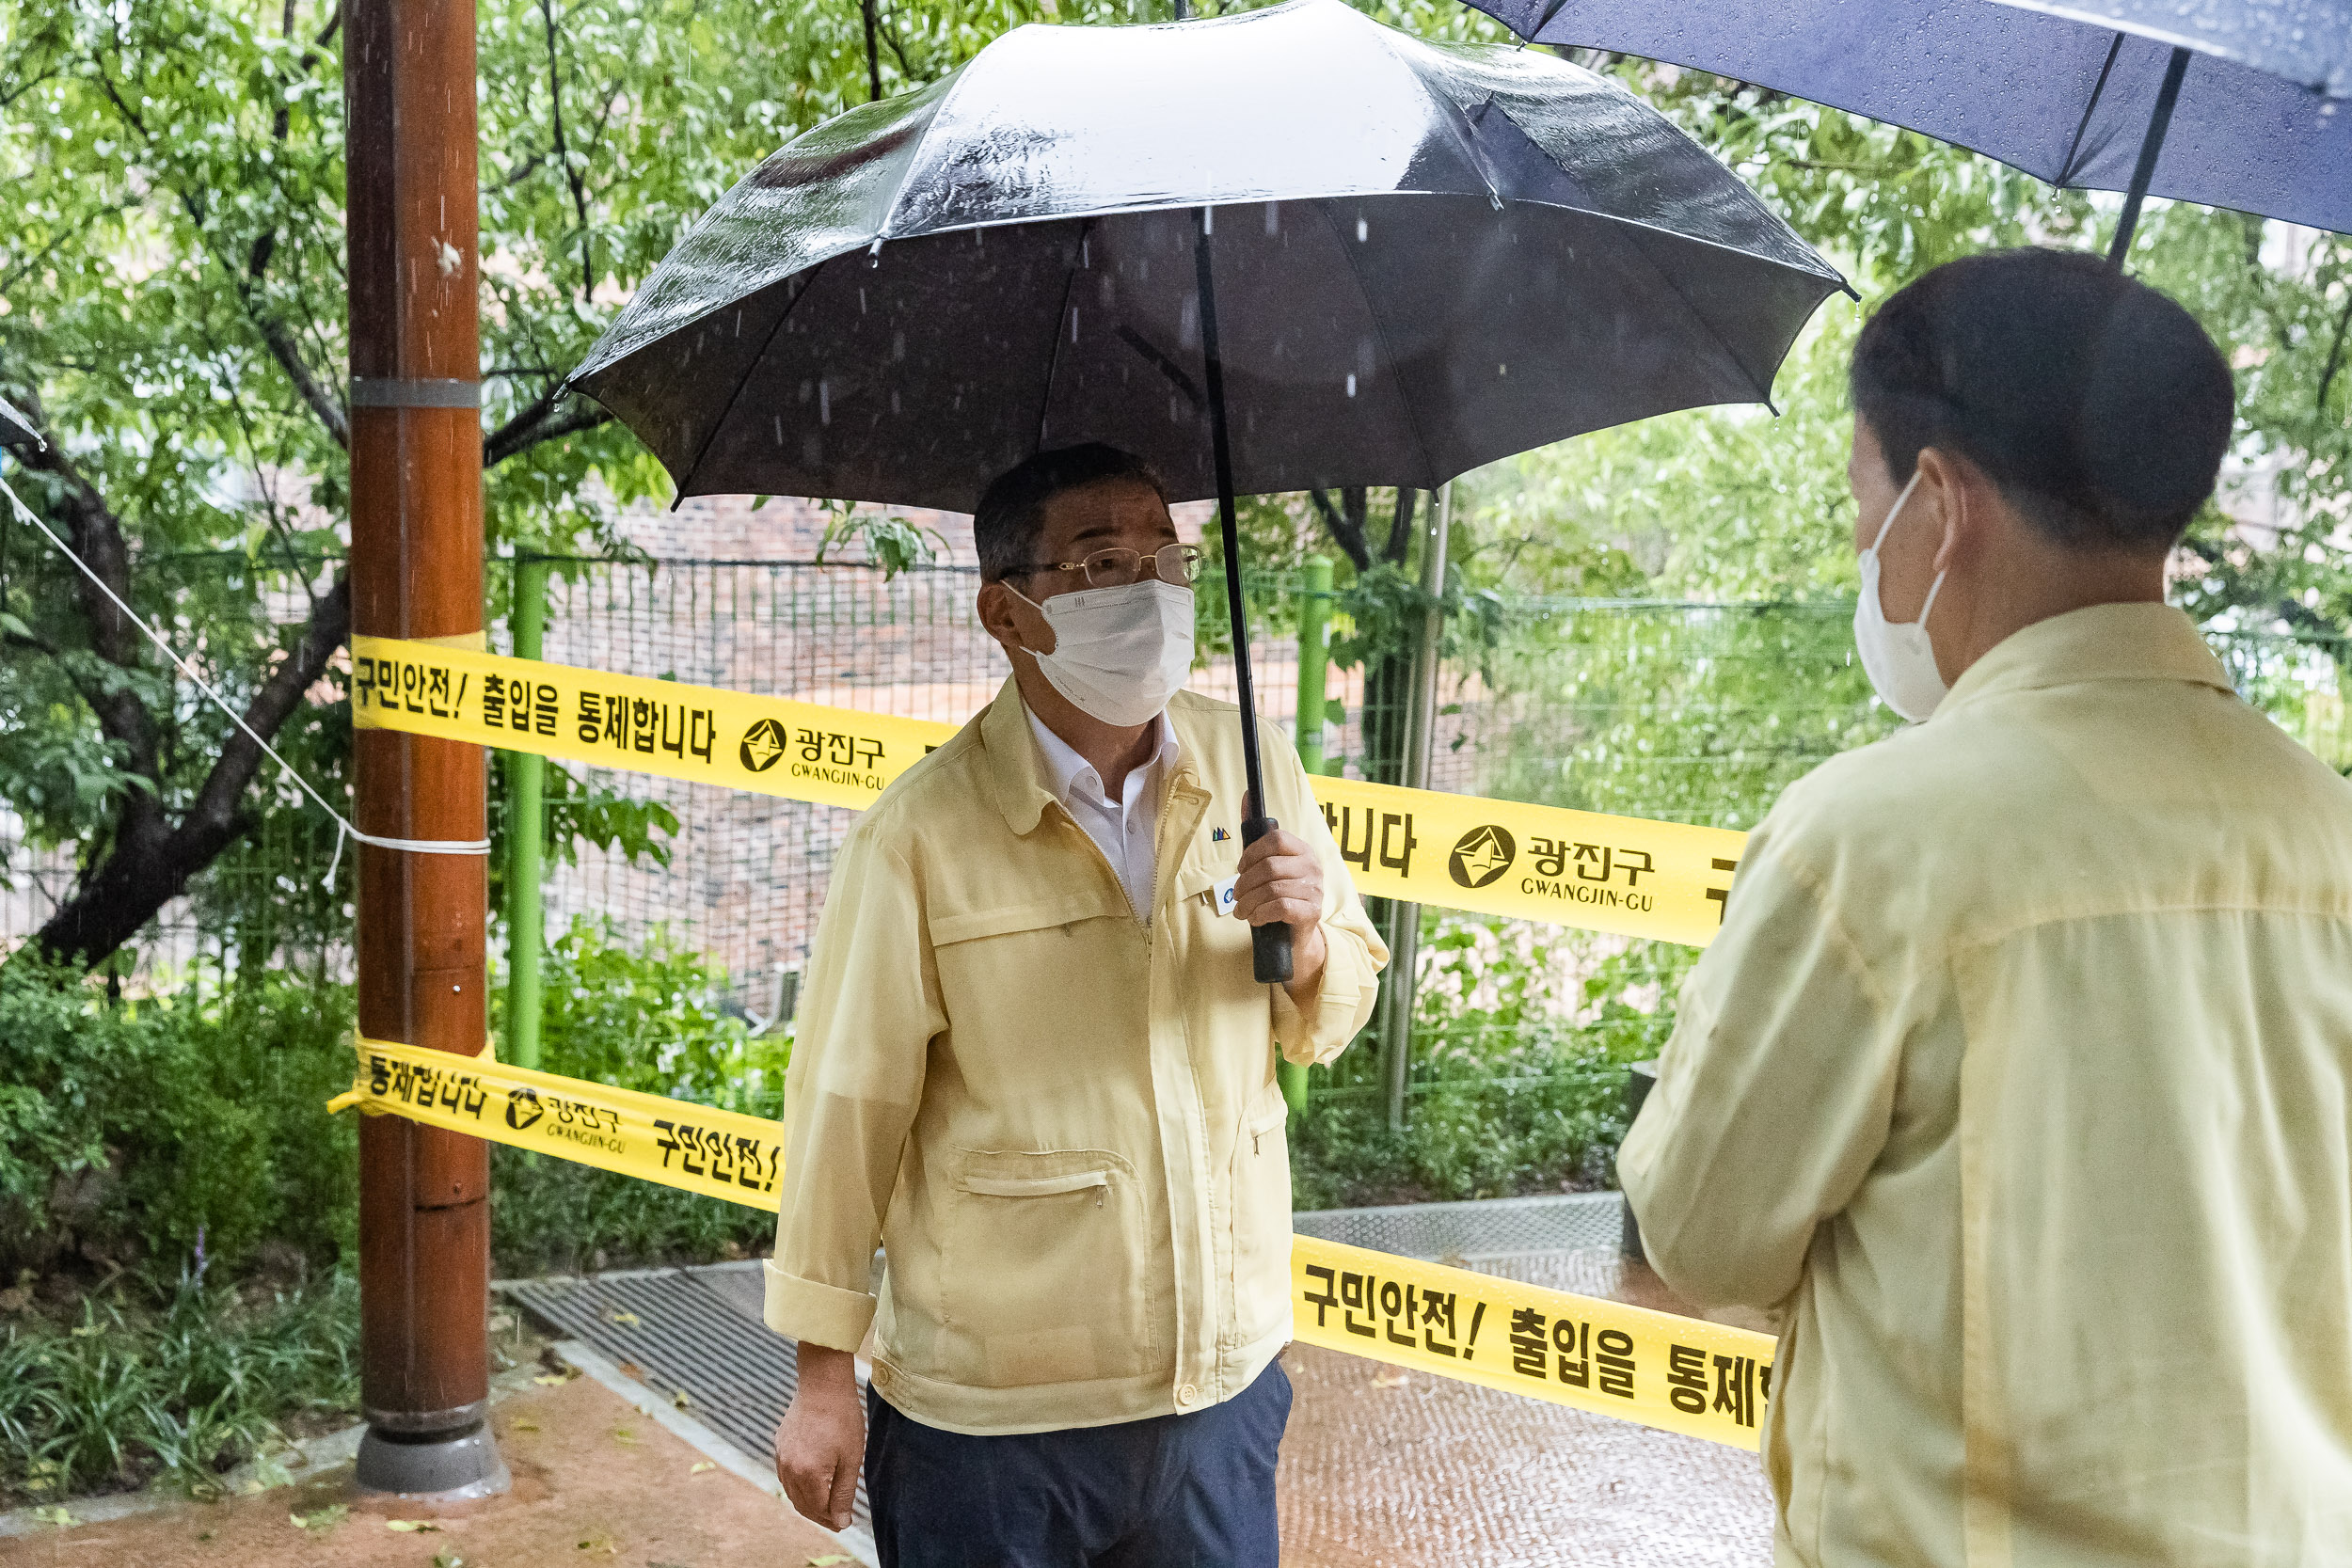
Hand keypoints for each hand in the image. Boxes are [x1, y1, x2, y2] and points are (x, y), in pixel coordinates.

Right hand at [773, 1344, 862, 1530]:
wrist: (823, 1384)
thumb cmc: (842, 1418)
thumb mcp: (851, 1458)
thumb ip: (843, 1493)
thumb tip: (841, 1522)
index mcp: (808, 1474)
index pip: (818, 1509)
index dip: (833, 1520)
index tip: (846, 1523)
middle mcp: (789, 1469)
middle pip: (802, 1505)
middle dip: (820, 1516)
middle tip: (838, 1520)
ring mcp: (781, 1456)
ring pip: (792, 1492)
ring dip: (808, 1503)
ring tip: (827, 1505)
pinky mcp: (779, 1445)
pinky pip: (786, 1476)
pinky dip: (798, 1487)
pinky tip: (812, 1484)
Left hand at [1231, 826, 1327, 1000]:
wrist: (1295, 935)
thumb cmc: (1278, 897)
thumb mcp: (1267, 869)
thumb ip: (1257, 838)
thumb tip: (1245, 796)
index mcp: (1302, 851)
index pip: (1277, 839)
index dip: (1252, 853)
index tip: (1241, 868)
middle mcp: (1313, 867)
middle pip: (1269, 866)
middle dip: (1245, 884)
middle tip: (1237, 896)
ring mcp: (1315, 890)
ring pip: (1271, 889)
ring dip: (1249, 903)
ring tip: (1242, 912)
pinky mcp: (1312, 912)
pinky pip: (1280, 907)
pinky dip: (1261, 914)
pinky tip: (1256, 919)